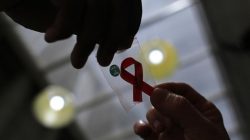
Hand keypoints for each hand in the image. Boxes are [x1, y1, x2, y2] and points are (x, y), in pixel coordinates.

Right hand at [3, 0, 141, 67]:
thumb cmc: (46, 6)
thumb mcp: (80, 19)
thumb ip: (101, 25)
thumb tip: (124, 42)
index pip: (129, 2)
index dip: (130, 24)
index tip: (122, 46)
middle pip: (118, 4)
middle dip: (112, 37)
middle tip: (102, 62)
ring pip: (97, 7)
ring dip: (86, 41)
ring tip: (77, 62)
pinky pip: (72, 4)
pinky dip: (64, 26)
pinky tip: (51, 38)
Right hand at [134, 83, 229, 139]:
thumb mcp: (200, 129)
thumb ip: (180, 108)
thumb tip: (155, 91)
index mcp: (200, 110)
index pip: (182, 90)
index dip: (168, 88)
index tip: (154, 90)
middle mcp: (184, 118)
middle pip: (164, 101)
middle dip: (160, 109)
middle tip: (163, 122)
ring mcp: (171, 129)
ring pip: (154, 114)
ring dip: (152, 119)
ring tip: (159, 131)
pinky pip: (146, 129)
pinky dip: (141, 127)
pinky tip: (142, 130)